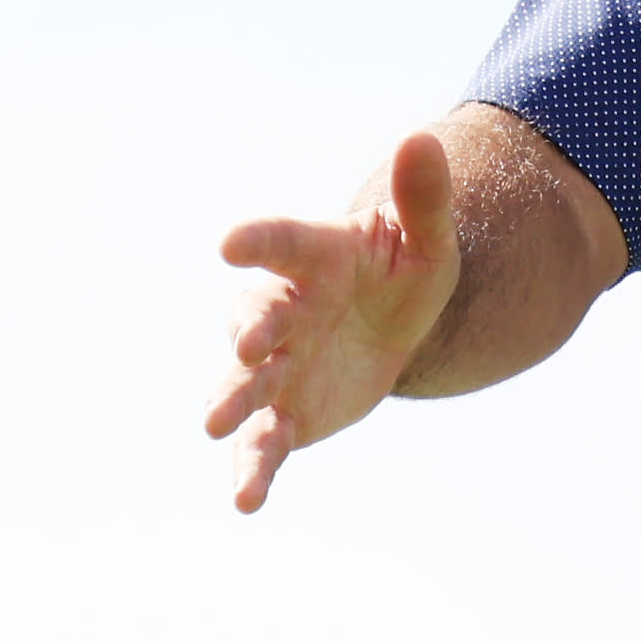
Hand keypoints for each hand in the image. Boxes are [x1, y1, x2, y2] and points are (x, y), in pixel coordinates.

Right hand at [209, 127, 462, 511]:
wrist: (393, 326)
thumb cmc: (402, 269)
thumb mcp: (427, 238)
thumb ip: (423, 197)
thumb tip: (424, 138)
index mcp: (315, 258)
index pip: (282, 243)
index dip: (258, 243)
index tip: (231, 244)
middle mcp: (285, 312)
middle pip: (257, 318)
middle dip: (249, 332)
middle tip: (246, 345)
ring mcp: (280, 366)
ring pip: (247, 385)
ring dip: (231, 401)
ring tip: (213, 425)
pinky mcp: (287, 415)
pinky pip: (265, 443)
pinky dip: (253, 470)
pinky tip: (246, 502)